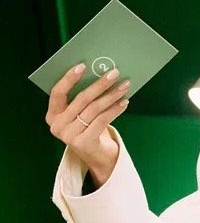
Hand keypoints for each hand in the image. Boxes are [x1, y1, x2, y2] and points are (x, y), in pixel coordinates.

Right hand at [46, 63, 129, 184]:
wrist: (98, 157)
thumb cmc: (89, 129)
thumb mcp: (81, 114)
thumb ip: (83, 98)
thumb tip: (101, 73)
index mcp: (52, 115)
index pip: (57, 93)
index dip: (69, 78)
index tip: (83, 65)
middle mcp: (58, 126)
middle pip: (81, 99)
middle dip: (100, 84)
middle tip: (114, 73)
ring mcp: (70, 136)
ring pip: (94, 109)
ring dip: (111, 95)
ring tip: (124, 86)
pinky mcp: (84, 143)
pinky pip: (102, 120)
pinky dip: (115, 110)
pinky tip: (124, 102)